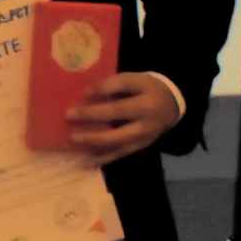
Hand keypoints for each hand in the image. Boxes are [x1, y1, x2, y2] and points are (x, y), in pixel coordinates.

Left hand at [65, 74, 180, 163]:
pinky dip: (102, 158)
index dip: (102, 88)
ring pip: (118, 138)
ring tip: (73, 138)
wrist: (171, 106)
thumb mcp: (134, 80)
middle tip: (69, 115)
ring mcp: (146, 132)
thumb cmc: (145, 90)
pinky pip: (120, 153)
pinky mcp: (141, 146)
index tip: (83, 92)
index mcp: (146, 90)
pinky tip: (86, 161)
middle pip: (118, 111)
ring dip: (93, 139)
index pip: (123, 85)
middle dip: (92, 114)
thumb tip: (86, 94)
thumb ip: (114, 85)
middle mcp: (148, 112)